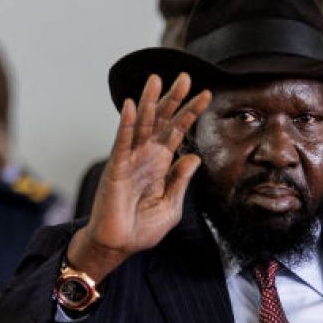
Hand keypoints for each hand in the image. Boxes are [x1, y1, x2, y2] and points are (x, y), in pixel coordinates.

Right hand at [67, 73, 210, 280]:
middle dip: (172, 99)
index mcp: (160, 165)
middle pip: (161, 121)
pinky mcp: (116, 169)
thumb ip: (180, 181)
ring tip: (157, 79)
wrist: (118, 246)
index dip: (190, 113)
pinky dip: (127, 124)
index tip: (206, 94)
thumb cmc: (141, 229)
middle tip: (184, 76)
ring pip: (142, 125)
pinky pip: (122, 142)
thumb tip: (193, 156)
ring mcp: (130, 160)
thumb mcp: (171, 206)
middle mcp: (145, 157)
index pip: (177, 132)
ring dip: (149, 102)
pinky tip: (133, 106)